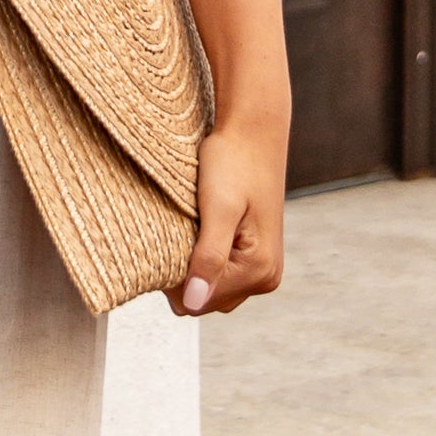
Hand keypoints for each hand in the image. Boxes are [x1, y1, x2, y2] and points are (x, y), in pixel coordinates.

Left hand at [178, 120, 284, 316]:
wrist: (252, 133)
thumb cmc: (233, 163)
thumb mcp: (218, 209)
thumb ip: (208, 258)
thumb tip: (193, 302)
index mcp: (260, 271)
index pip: (197, 302)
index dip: (174, 276)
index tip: (168, 238)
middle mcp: (266, 277)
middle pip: (203, 301)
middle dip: (184, 273)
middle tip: (181, 230)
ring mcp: (262, 269)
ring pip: (208, 289)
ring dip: (192, 266)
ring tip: (193, 227)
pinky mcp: (254, 257)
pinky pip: (217, 275)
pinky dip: (201, 258)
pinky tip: (200, 231)